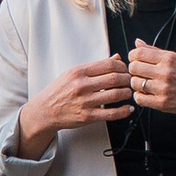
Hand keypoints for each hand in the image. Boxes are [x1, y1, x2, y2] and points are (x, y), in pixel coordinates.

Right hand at [13, 52, 131, 155]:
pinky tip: (128, 108)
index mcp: (79, 72)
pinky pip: (111, 113)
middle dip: (127, 79)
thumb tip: (116, 58)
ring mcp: (85, 102)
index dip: (122, 66)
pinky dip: (124, 111)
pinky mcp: (88, 116)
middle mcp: (82, 86)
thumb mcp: (74, 73)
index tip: (125, 70)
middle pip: (114, 78)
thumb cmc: (59, 90)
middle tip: (130, 81)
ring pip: (115, 95)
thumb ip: (96, 66)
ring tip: (129, 92)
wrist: (45, 111)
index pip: (108, 65)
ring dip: (127, 93)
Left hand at [128, 43, 175, 164]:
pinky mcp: (162, 103)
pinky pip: (140, 98)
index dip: (133, 56)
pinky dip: (139, 95)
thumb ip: (155, 50)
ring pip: (135, 83)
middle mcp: (165, 72)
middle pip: (134, 67)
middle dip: (133, 69)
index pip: (139, 53)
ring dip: (136, 83)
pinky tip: (146, 93)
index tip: (135, 59)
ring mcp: (163, 88)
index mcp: (169, 59)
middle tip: (139, 72)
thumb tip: (138, 42)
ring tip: (144, 83)